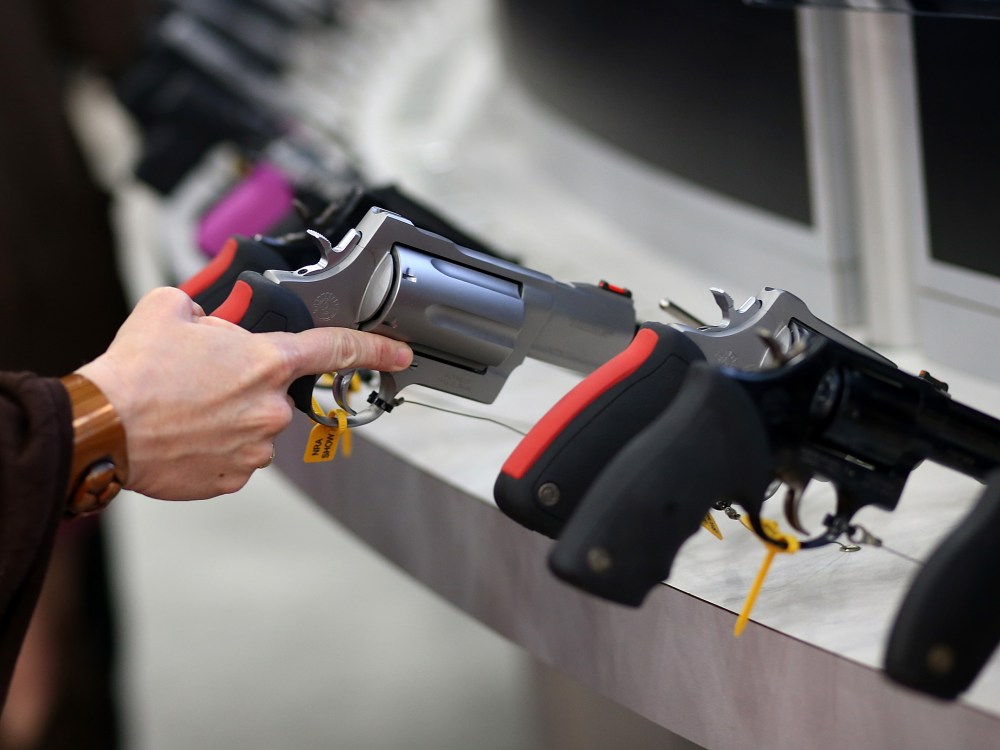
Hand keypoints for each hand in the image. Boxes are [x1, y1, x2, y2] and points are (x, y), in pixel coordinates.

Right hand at [77, 287, 412, 499]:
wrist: (103, 428)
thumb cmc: (136, 373)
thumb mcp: (170, 308)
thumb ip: (208, 306)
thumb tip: (210, 312)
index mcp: (266, 361)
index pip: (337, 348)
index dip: (376, 348)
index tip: (399, 353)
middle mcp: (269, 407)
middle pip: (276, 391)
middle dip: (248, 383)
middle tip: (206, 381)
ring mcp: (256, 446)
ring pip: (255, 425)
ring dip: (230, 417)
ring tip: (187, 409)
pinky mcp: (234, 476)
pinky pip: (237, 456)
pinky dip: (216, 446)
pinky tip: (187, 435)